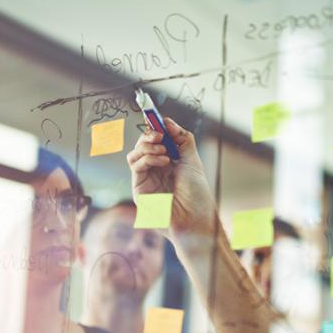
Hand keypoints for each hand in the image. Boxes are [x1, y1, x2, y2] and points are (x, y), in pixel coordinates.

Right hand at [126, 118, 215, 235]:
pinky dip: (147, 157)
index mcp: (169, 162)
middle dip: (149, 134)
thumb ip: (181, 139)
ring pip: (135, 153)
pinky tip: (163, 161)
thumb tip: (167, 121)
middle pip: (143, 144)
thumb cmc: (197, 193)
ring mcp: (146, 179)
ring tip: (164, 150)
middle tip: (160, 134)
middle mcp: (156, 170)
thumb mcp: (192, 160)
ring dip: (147, 146)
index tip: (153, 115)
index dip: (154, 127)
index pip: (156, 140)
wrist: (195, 217)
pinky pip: (135, 165)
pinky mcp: (139, 189)